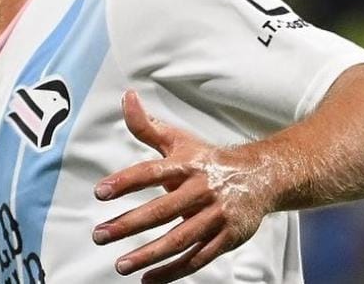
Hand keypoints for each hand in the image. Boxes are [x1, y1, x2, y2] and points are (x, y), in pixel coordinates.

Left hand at [92, 90, 269, 282]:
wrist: (262, 176)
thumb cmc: (209, 160)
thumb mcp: (179, 141)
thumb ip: (147, 126)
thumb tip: (126, 97)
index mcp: (188, 165)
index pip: (152, 171)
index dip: (127, 181)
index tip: (100, 191)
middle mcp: (202, 190)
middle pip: (163, 210)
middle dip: (129, 224)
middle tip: (100, 235)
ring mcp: (216, 216)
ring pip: (180, 239)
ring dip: (148, 255)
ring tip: (120, 264)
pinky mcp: (228, 238)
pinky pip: (198, 258)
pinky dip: (172, 271)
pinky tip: (148, 278)